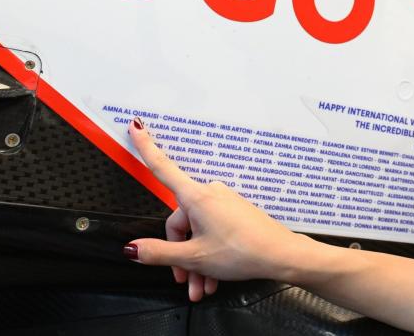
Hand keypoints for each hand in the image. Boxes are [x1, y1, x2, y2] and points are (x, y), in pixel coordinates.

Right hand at [126, 118, 308, 300]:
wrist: (280, 254)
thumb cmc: (243, 251)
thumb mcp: (194, 257)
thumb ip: (159, 252)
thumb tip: (133, 248)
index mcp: (196, 197)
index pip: (162, 167)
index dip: (146, 147)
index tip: (137, 126)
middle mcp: (209, 194)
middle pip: (179, 222)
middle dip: (179, 254)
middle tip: (184, 279)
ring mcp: (224, 203)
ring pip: (197, 232)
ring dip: (195, 262)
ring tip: (201, 287)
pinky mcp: (234, 213)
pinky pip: (212, 232)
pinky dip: (209, 255)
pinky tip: (212, 278)